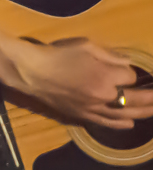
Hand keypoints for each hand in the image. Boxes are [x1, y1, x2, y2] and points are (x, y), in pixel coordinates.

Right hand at [13, 38, 152, 129]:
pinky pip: (104, 122)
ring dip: (143, 113)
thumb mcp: (86, 45)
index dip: (130, 73)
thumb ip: (111, 55)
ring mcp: (92, 108)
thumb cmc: (57, 54)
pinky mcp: (80, 115)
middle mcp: (103, 96)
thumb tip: (128, 63)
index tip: (125, 69)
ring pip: (124, 114)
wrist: (30, 72)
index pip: (131, 77)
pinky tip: (131, 123)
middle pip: (134, 99)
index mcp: (106, 76)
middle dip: (150, 98)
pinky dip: (120, 124)